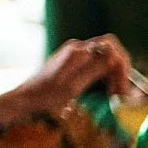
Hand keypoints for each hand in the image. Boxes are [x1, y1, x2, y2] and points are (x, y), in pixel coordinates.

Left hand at [0, 36, 133, 129]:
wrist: (25, 101)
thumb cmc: (47, 96)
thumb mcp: (74, 85)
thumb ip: (95, 68)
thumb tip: (116, 56)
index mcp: (78, 52)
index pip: (111, 46)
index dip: (123, 64)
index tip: (123, 85)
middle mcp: (77, 50)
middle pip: (110, 52)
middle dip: (120, 71)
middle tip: (121, 93)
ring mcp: (74, 56)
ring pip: (105, 60)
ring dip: (114, 75)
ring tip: (115, 95)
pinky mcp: (72, 65)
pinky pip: (96, 66)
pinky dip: (104, 77)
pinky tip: (104, 91)